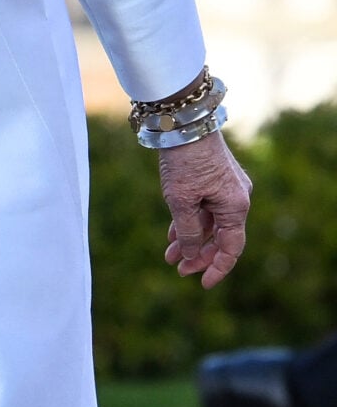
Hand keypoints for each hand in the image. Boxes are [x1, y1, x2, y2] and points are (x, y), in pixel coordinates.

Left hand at [160, 132, 251, 286]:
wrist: (183, 122)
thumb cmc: (184, 161)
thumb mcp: (181, 201)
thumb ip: (188, 231)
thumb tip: (193, 255)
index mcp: (235, 206)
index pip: (232, 247)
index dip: (218, 268)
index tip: (203, 284)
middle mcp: (237, 198)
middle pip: (221, 237)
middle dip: (199, 254)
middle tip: (177, 269)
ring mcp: (228, 187)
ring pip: (210, 222)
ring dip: (191, 239)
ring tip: (169, 255)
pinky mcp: (215, 178)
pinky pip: (205, 208)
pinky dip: (190, 221)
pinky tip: (172, 234)